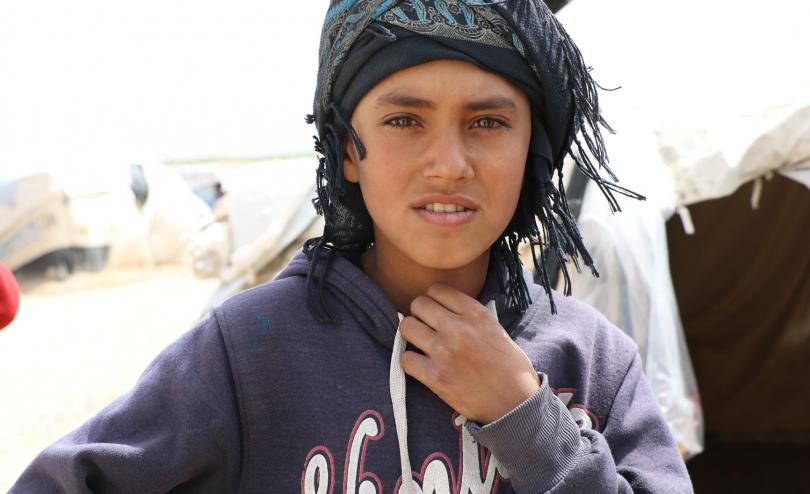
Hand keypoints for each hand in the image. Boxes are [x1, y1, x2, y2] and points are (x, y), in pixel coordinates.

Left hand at [400, 283, 540, 423]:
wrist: (515, 404)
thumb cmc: (510, 368)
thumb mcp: (496, 330)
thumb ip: (471, 317)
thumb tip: (446, 309)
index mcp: (476, 314)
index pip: (437, 290)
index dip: (433, 299)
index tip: (435, 309)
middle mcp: (458, 328)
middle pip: (418, 305)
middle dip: (419, 314)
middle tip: (425, 326)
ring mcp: (445, 352)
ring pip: (407, 327)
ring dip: (411, 334)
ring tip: (420, 343)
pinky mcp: (436, 377)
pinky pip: (406, 359)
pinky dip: (410, 361)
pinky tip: (420, 365)